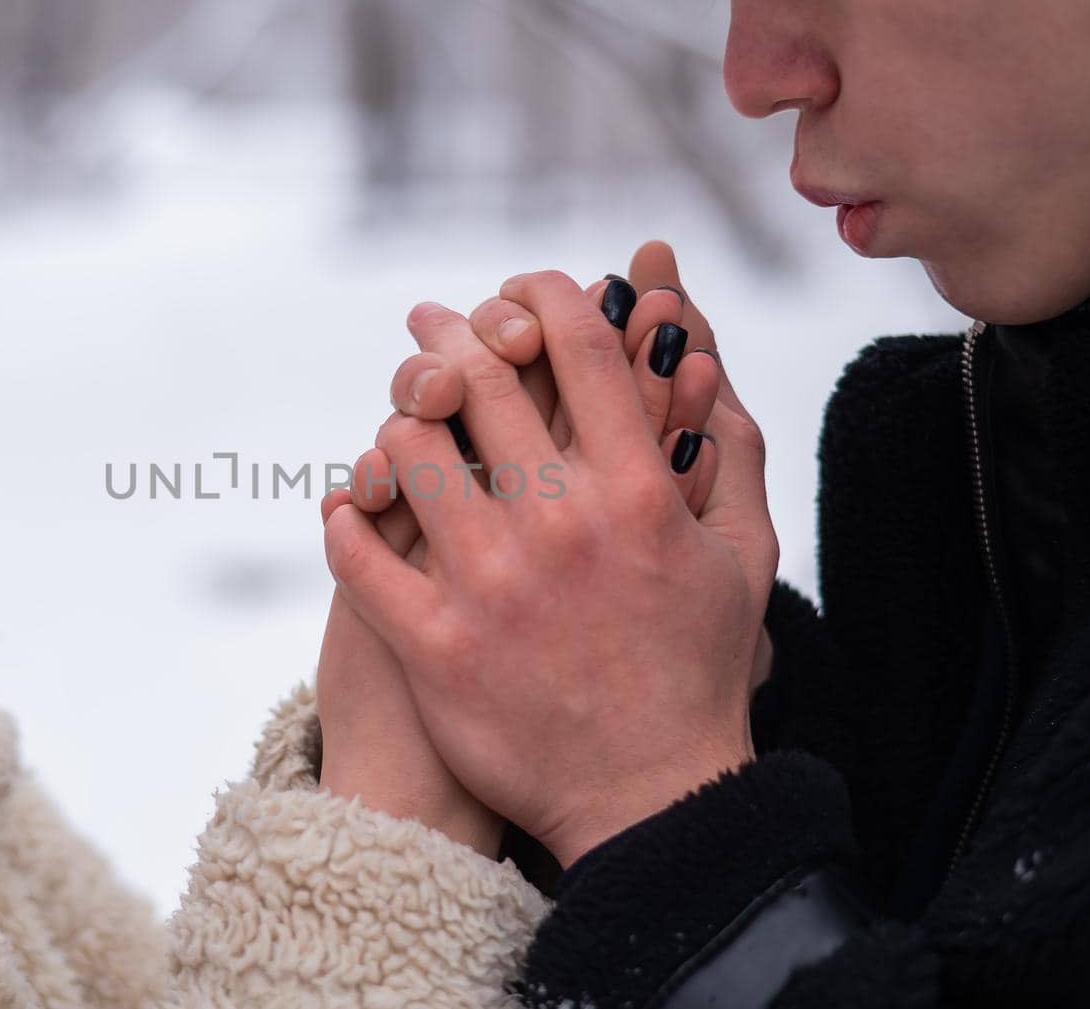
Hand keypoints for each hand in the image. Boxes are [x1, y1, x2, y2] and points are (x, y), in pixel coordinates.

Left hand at [323, 262, 777, 868]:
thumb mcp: (744, 557)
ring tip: (396, 419)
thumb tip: (697, 359)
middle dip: (450, 334)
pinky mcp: (433, 645)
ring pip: (408, 448)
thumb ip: (729, 453)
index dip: (542, 294)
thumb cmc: (698, 671)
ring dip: (396, 418)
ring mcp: (489, 585)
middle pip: (481, 378)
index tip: (518, 290)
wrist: (650, 798)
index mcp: (639, 494)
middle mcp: (561, 525)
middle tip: (429, 326)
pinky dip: (345, 513)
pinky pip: (357, 551)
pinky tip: (351, 502)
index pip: (578, 348)